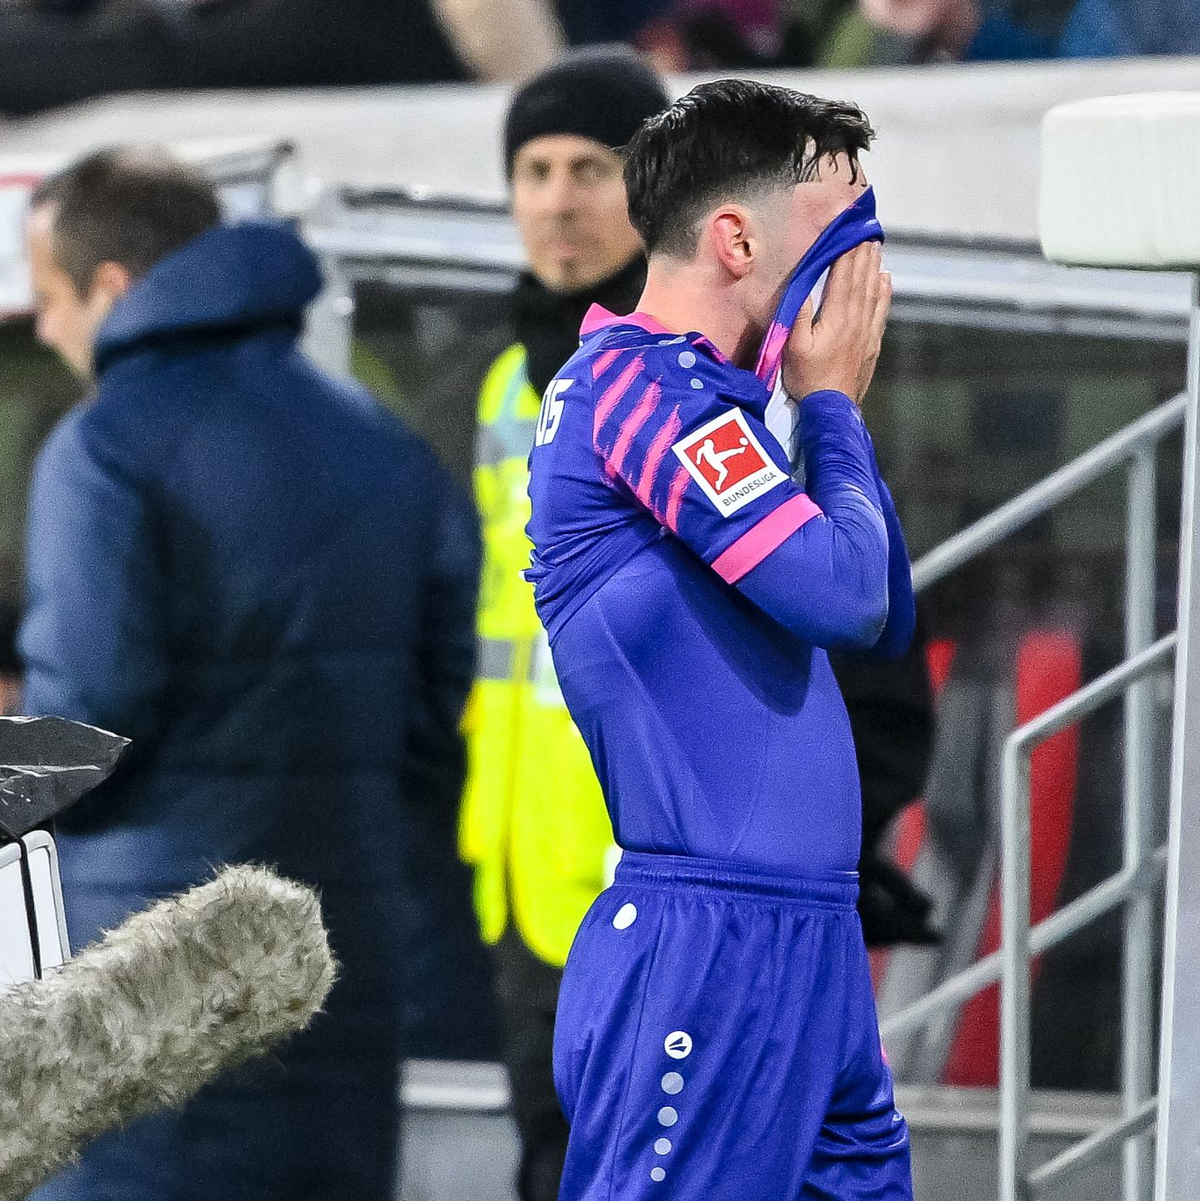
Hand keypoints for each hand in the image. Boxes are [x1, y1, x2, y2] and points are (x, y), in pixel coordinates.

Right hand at [782, 242, 890, 405]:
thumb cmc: (808, 380)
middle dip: (863, 254)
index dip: (846, 253)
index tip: (848, 232)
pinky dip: (884, 292)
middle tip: (865, 231)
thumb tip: (805, 288)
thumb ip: (799, 316)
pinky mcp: (872, 344)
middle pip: (861, 280)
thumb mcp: (794, 348)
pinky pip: (881, 311)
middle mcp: (856, 320)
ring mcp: (867, 332)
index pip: (843, 278)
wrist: (832, 409)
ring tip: (875, 248)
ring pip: (873, 292)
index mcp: (836, 318)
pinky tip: (886, 280)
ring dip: (874, 268)